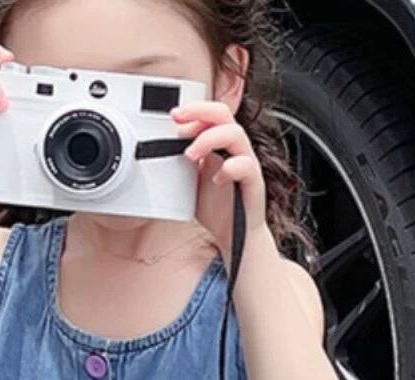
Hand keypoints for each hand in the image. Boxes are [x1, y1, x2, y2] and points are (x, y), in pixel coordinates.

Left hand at [171, 100, 267, 258]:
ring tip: (190, 154)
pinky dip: (229, 168)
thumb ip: (183, 163)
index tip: (173, 116)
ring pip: (235, 134)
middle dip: (200, 112)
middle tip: (178, 121)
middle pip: (223, 115)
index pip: (210, 114)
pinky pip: (245, 165)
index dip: (193, 111)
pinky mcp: (253, 181)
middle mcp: (234, 148)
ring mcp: (245, 162)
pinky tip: (216, 179)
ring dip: (209, 139)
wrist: (234, 234)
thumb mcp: (191, 180)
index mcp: (219, 144)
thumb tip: (162, 149)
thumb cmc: (216, 206)